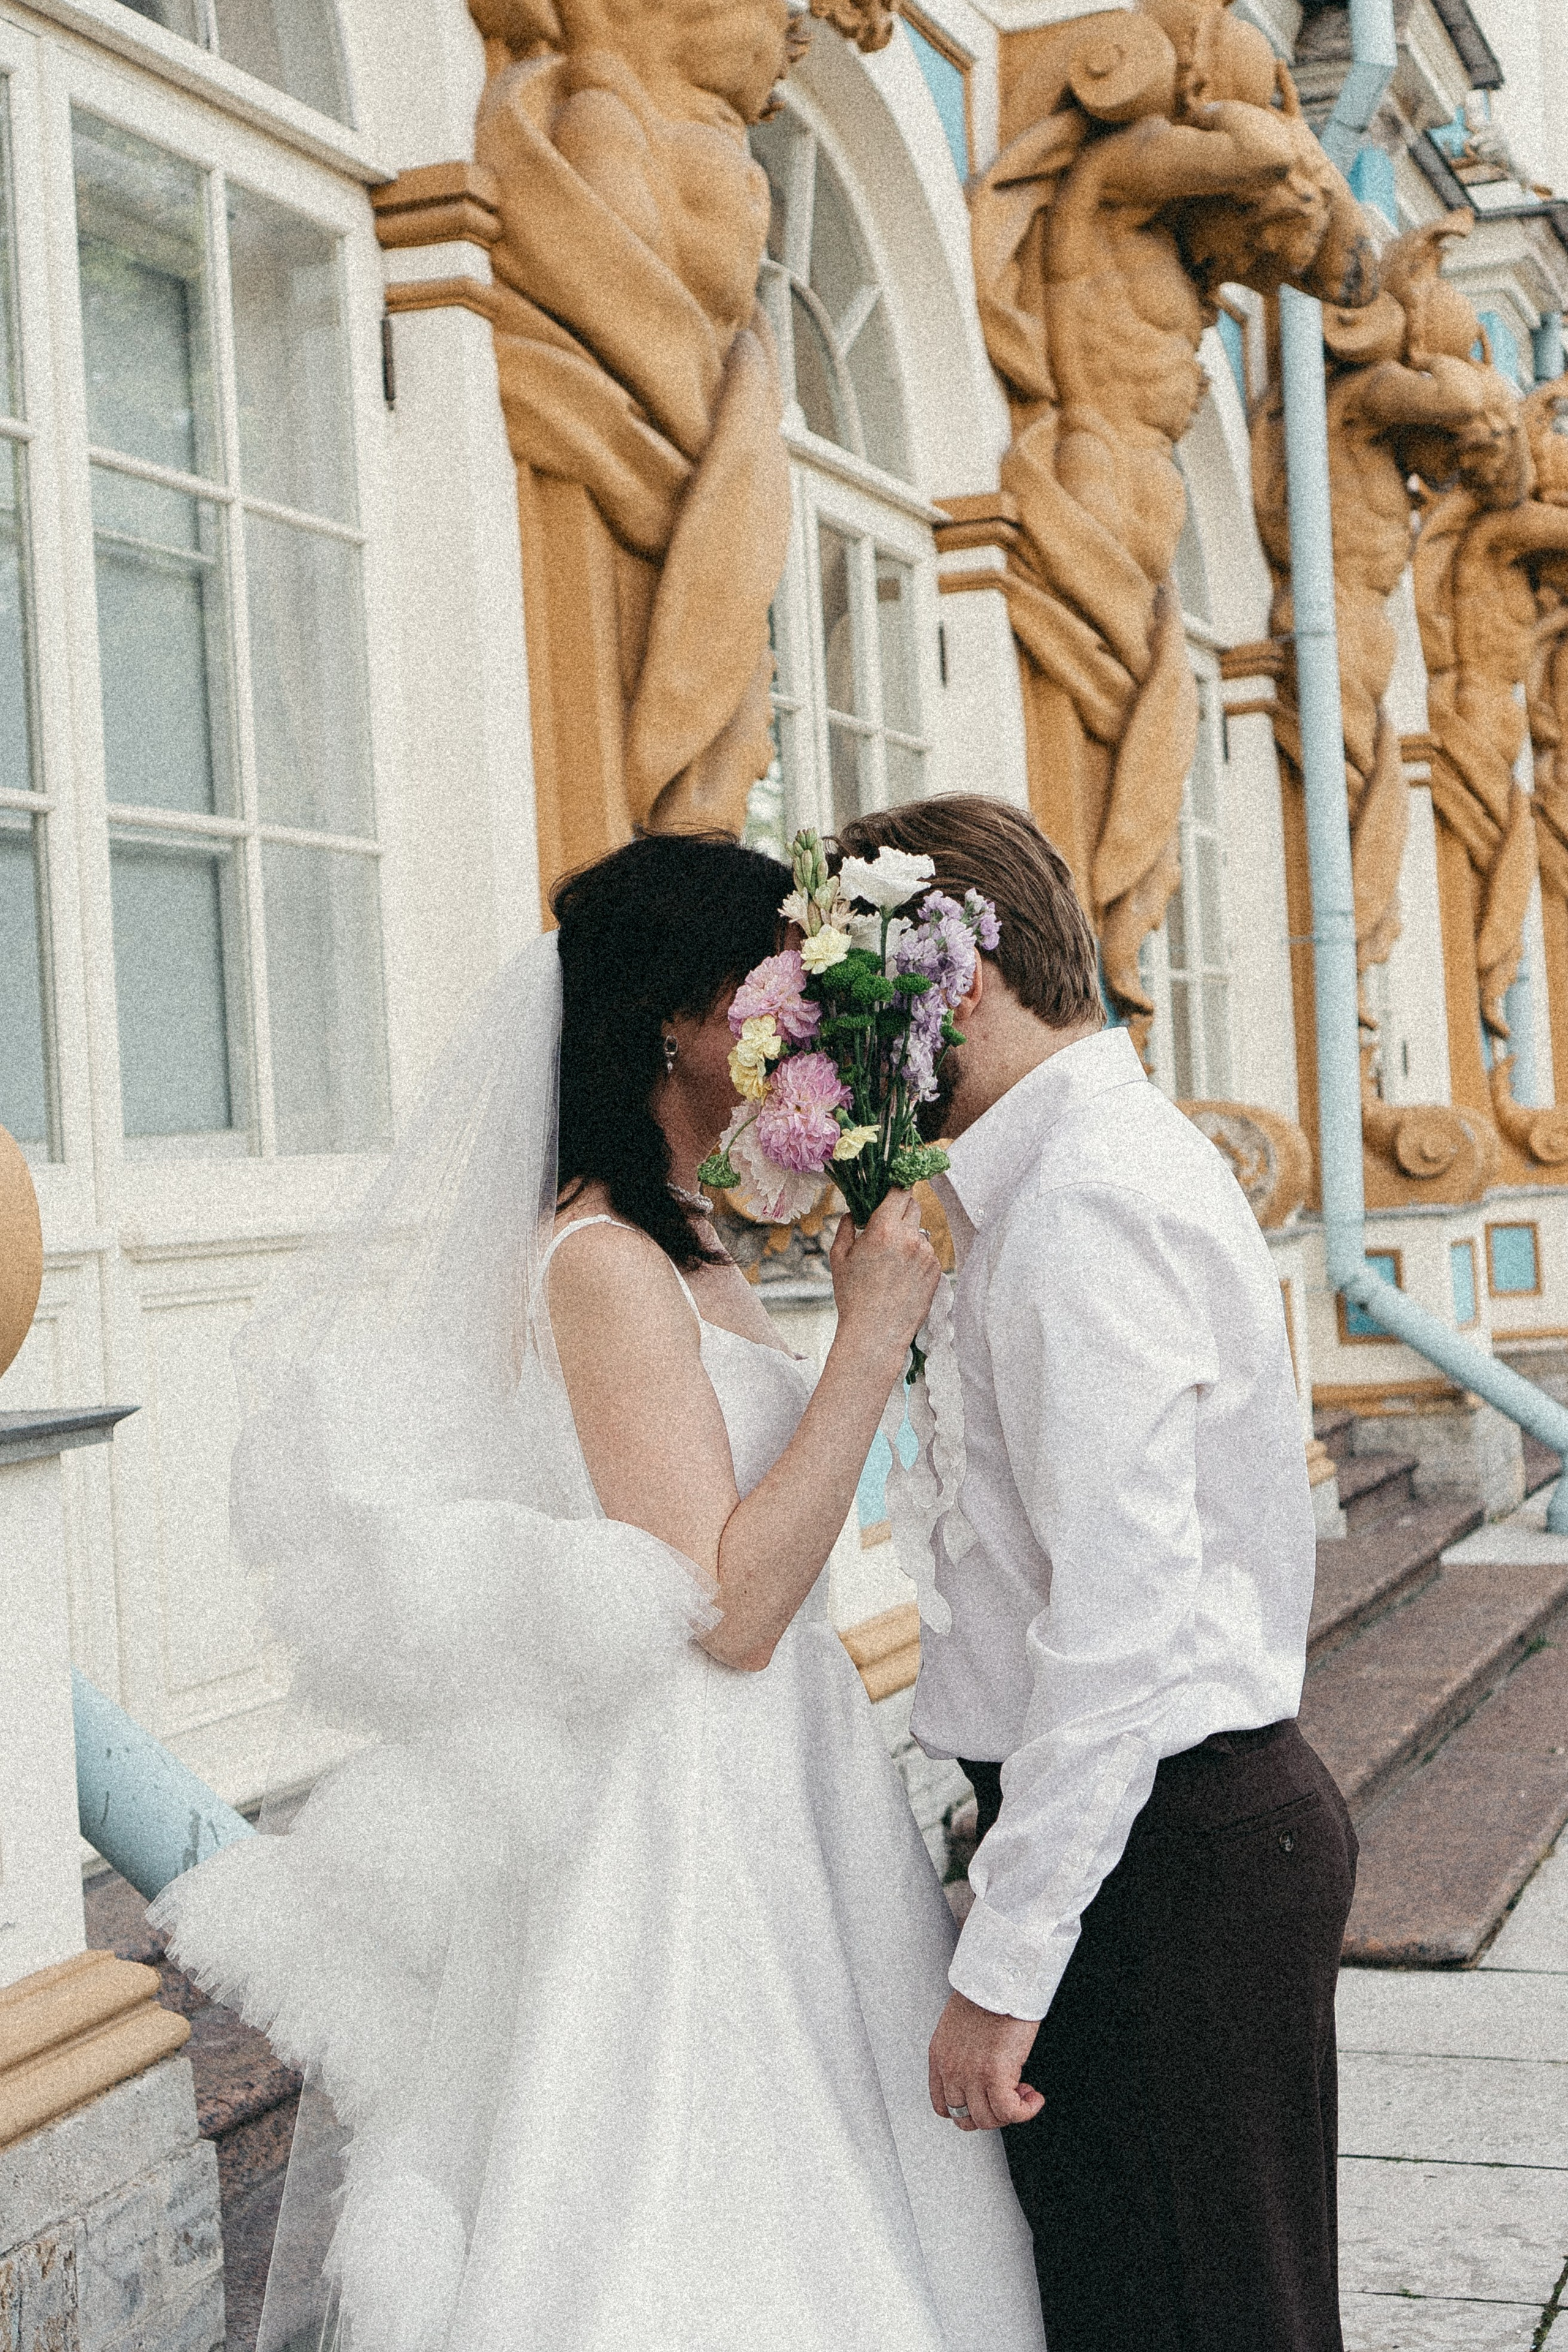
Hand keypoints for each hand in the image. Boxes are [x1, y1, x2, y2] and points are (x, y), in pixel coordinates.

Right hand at [829, 1191, 940, 1372]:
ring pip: (920, 1231)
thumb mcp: (839, 1258)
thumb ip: (846, 1228)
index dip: (894, 1188)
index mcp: (884, 1230)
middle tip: (887, 1224)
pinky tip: (902, 1276)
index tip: (889, 1191)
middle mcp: (910, 1238)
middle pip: (913, 1205)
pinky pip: (927, 1253)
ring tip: (891, 1261)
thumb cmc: (853, 1297)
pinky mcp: (936, 1271)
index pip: (898, 1191)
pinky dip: (916, 1257)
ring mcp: (926, 1254)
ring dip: (908, 1236)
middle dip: (901, 1209)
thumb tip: (854, 1213)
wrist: (876, 1333)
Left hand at [929, 1991, 1043, 2132]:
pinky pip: (1009, 2112)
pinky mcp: (994, 2074)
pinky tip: (1034, 2097)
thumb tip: (981, 2069)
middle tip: (1007, 2098)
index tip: (985, 2101)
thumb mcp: (959, 2026)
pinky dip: (1025, 2111)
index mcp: (939, 2056)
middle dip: (990, 2114)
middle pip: (965, 2118)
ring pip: (987, 2119)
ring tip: (1023, 2093)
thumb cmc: (987, 1992)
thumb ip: (962, 2052)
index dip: (967, 2110)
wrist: (1000, 1978)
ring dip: (1009, 2112)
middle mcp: (951, 2069)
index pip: (943, 2105)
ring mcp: (971, 2074)